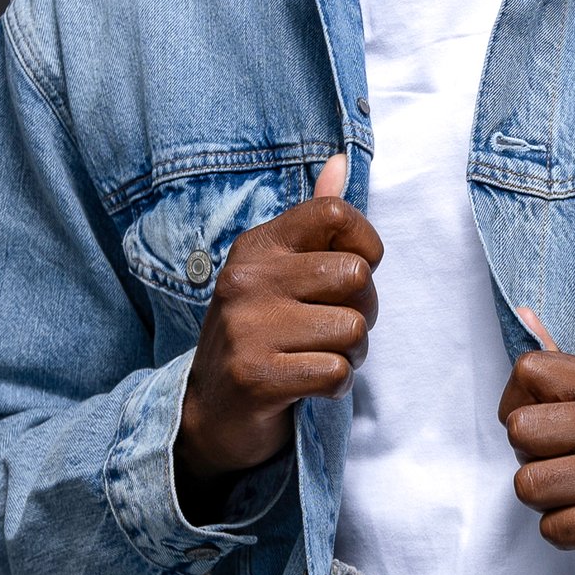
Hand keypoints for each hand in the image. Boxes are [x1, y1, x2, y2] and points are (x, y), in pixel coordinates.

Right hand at [176, 154, 381, 516]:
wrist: (209, 413)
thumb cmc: (260, 334)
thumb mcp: (278, 273)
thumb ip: (314, 222)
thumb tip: (342, 161)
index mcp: (257, 247)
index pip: (334, 214)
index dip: (365, 246)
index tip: (353, 273)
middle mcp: (247, 280)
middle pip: (355, 277)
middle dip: (362, 311)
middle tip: (334, 329)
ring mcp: (247, 328)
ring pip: (353, 329)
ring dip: (351, 353)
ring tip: (317, 357)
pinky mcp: (255, 376)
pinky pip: (337, 372)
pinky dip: (337, 385)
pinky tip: (308, 385)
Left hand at [500, 332, 574, 574]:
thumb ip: (573, 382)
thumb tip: (522, 315)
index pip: (529, 369)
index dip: (517, 404)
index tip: (542, 428)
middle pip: (519, 429)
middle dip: (530, 459)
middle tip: (565, 470)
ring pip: (528, 484)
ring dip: (546, 502)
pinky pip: (552, 529)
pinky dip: (566, 535)